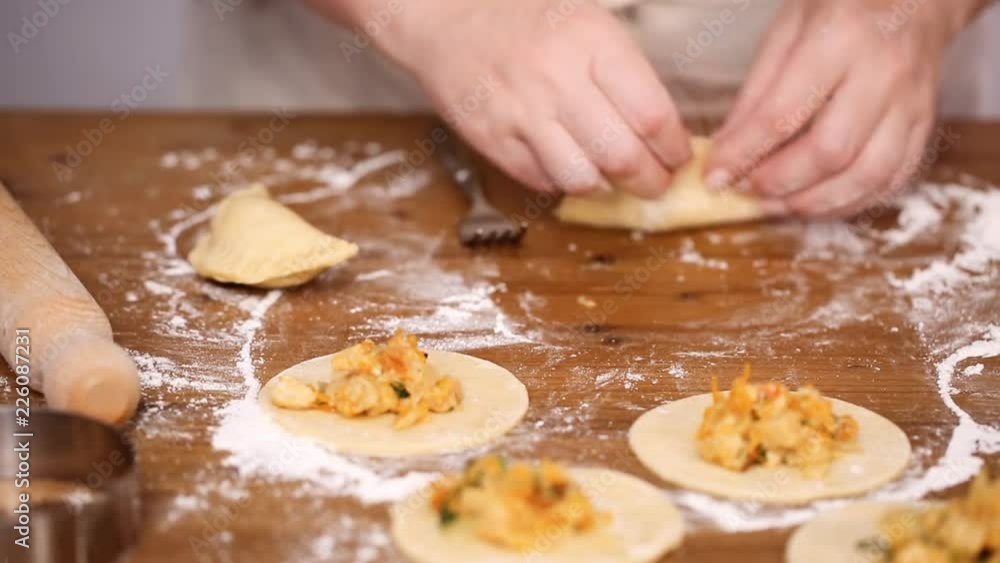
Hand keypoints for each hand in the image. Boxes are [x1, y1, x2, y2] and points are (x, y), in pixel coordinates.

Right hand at [371, 0, 691, 196]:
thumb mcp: (588, 25)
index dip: (674, 148)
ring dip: (608, 188)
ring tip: (615, 181)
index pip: (651, 114)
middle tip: (657, 183)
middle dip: (650, 181)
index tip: (678, 157)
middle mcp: (556, 78)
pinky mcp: (492, 140)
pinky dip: (566, 183)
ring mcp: (520, 113)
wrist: (448, 19)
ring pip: (583, 179)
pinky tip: (573, 167)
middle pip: (622, 155)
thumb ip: (625, 75)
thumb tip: (664, 132)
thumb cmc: (526, 21)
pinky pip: (543, 181)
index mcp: (591, 41)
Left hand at [706, 0, 976, 216]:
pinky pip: (891, 181)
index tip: (715, 178)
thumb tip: (724, 153)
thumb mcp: (785, 33)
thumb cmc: (843, 10)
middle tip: (748, 191)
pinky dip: (850, 202)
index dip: (743, 154)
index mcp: (839, 39)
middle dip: (780, 183)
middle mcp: (882, 74)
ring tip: (777, 205)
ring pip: (866, 176)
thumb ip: (755, 95)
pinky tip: (818, 202)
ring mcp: (911, 103)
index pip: (782, 114)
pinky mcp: (926, 126)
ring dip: (815, 203)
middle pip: (830, 152)